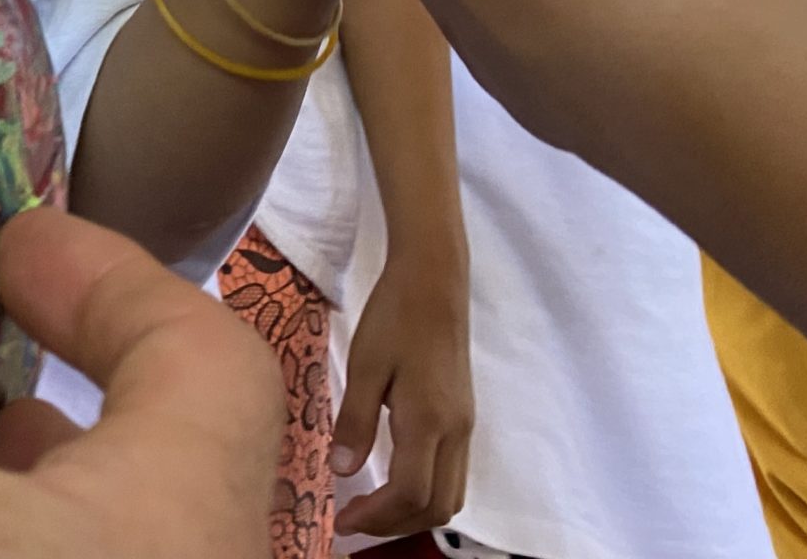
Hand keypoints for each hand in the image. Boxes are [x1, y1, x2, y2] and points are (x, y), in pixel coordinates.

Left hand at [333, 251, 472, 536]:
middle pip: (437, 506)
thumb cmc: (394, 317)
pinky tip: (391, 479)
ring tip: (370, 508)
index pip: (409, 493)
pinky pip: (452, 473)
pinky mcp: (463, 417)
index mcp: (429, 420)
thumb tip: (342, 471)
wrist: (434, 283)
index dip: (376, 517)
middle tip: (352, 521)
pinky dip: (424, 492)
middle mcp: (455, 432)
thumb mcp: (363, 365)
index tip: (341, 521)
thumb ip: (355, 422)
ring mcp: (465, 426)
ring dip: (412, 512)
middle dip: (395, 524)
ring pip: (450, 495)